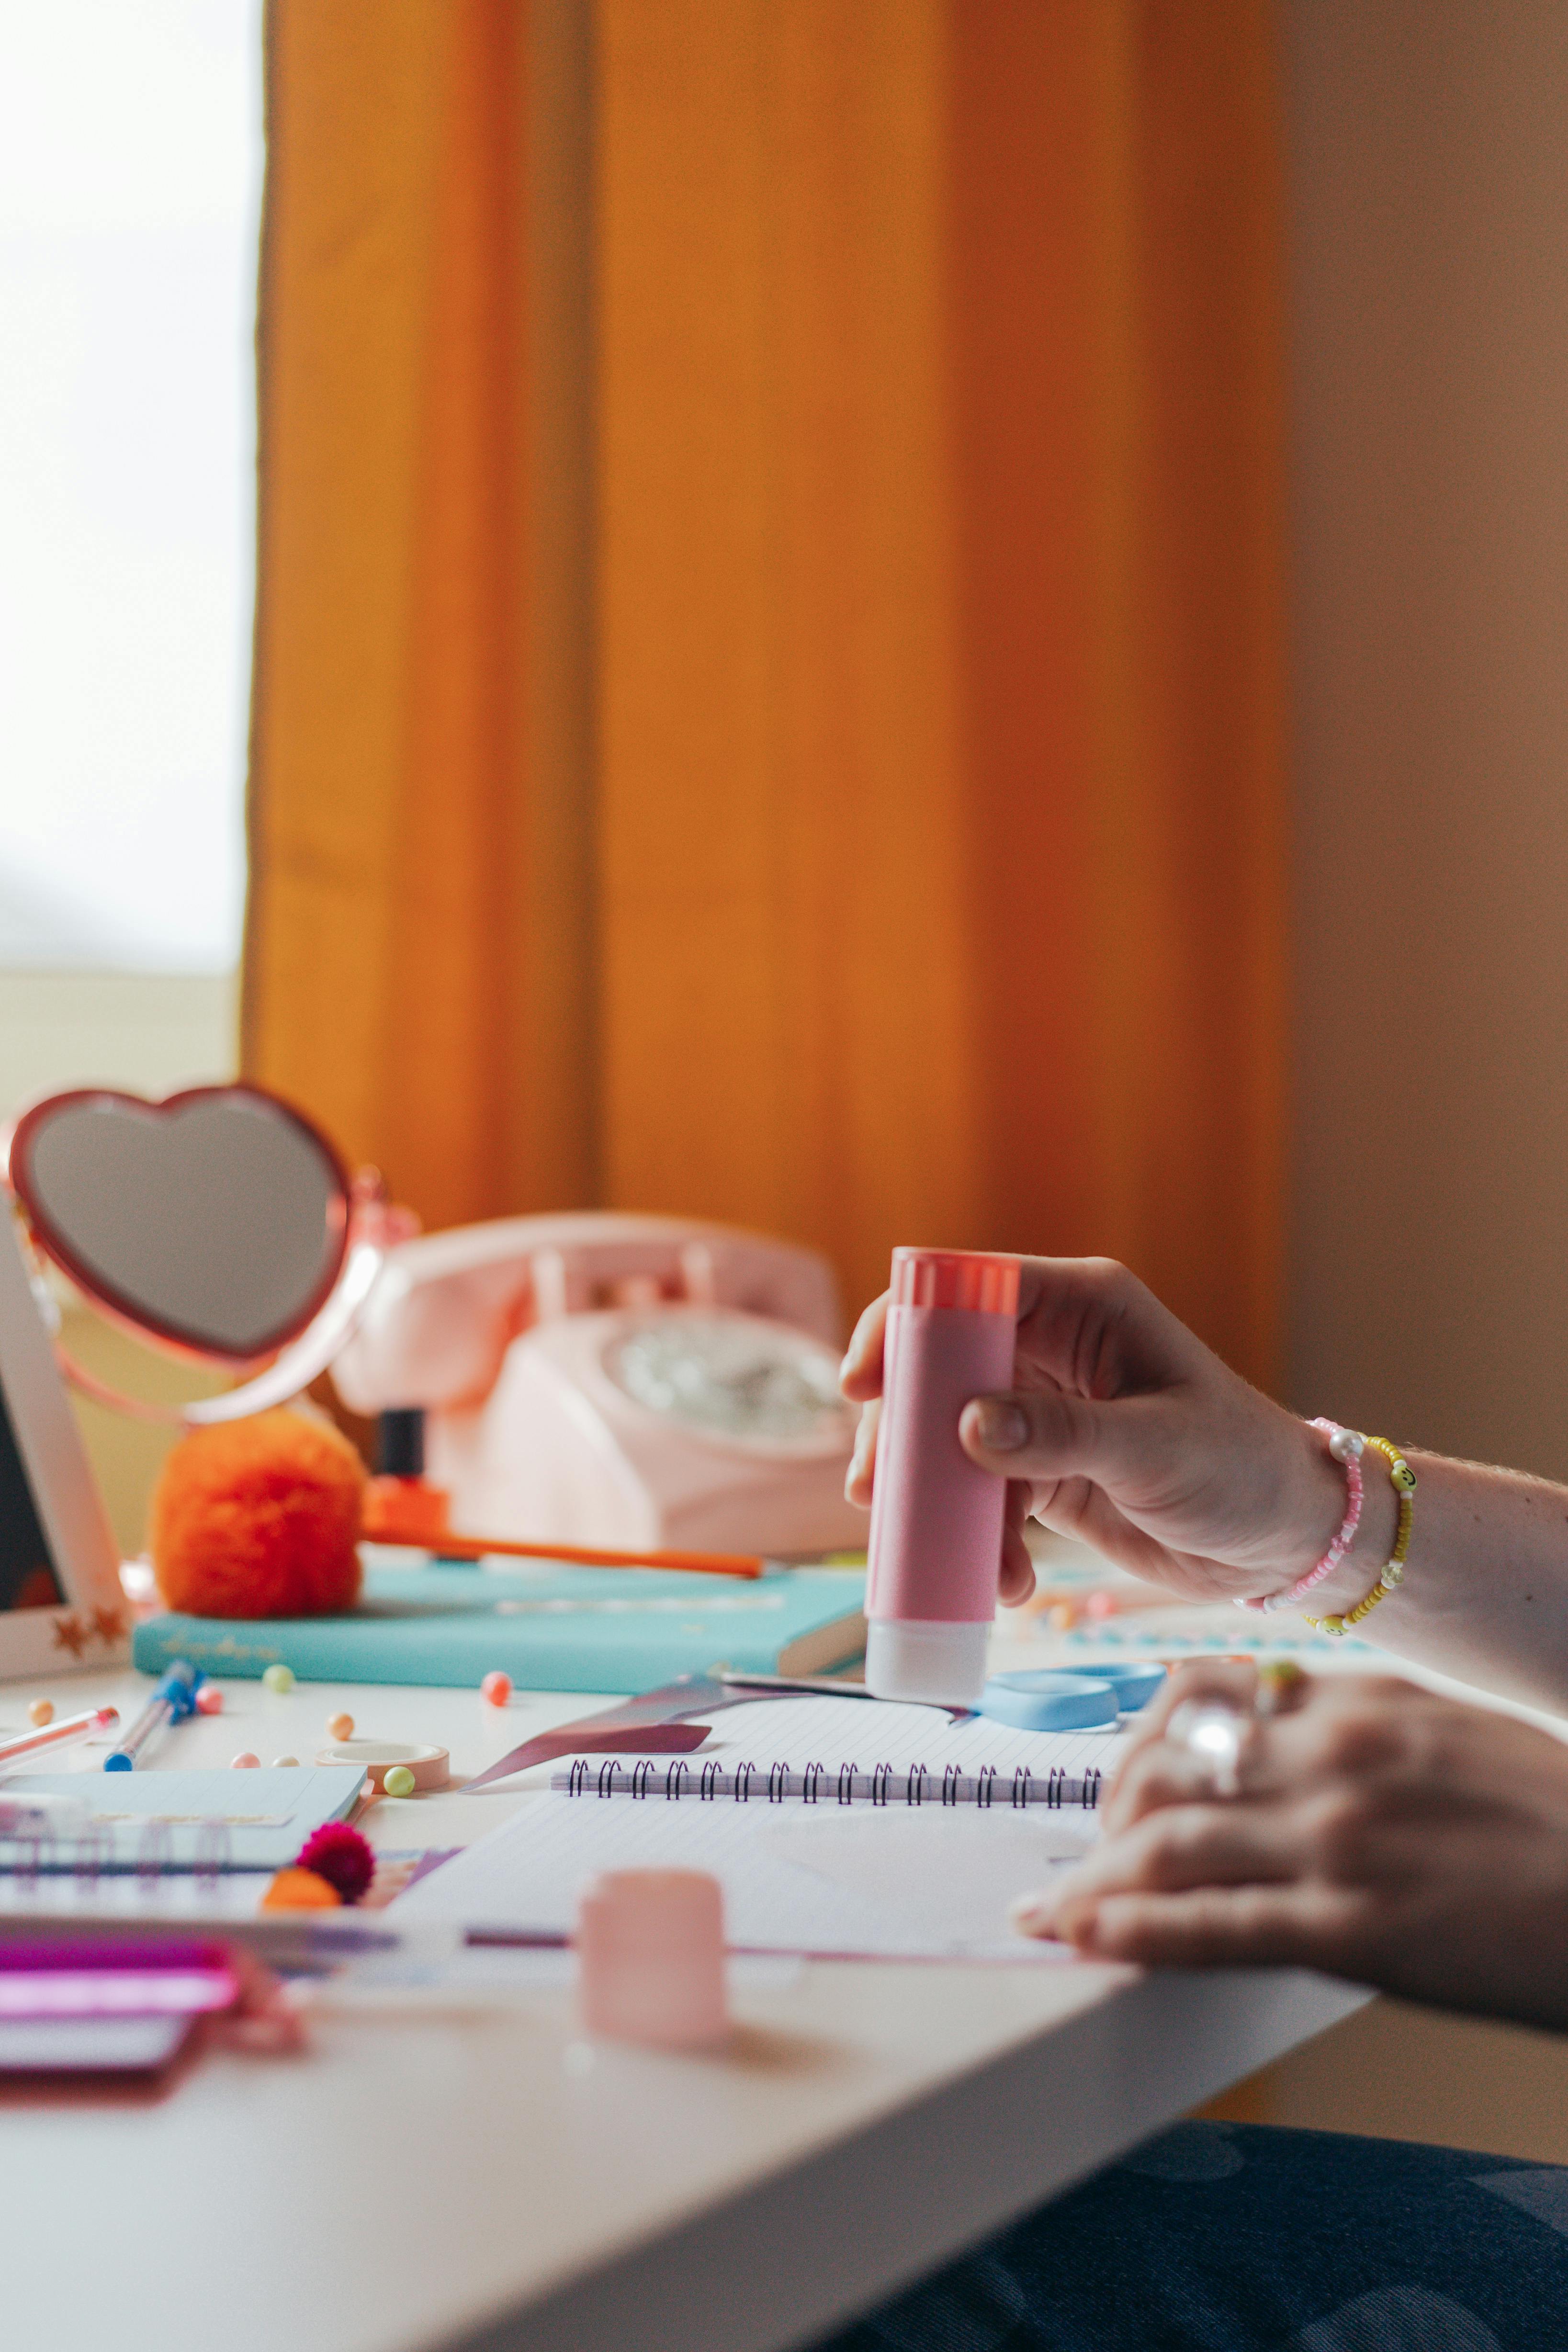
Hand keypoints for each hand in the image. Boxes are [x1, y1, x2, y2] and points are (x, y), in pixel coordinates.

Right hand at [841, 1257, 1352, 1605]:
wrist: (1285, 1542)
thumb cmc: (1243, 1471)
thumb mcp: (1157, 1449)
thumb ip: (1063, 1435)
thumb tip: (968, 1426)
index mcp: (1081, 1307)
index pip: (966, 1288)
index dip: (904, 1325)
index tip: (863, 1386)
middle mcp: (1050, 1349)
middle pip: (936, 1368)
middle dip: (899, 1431)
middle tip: (874, 1491)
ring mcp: (1040, 1411)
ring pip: (945, 1439)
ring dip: (931, 1500)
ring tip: (928, 1558)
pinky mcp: (1040, 1470)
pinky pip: (978, 1497)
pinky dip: (976, 1541)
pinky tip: (1000, 1585)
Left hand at [1014, 1661, 1567, 2032]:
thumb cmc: (1556, 1820)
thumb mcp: (1451, 1735)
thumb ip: (1361, 1729)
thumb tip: (1280, 1736)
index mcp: (1358, 1698)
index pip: (1200, 1691)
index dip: (1138, 1736)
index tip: (1118, 1773)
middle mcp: (1332, 1755)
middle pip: (1165, 1765)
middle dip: (1100, 1813)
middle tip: (1079, 1854)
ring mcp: (1336, 1842)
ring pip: (1167, 1843)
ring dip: (1090, 1879)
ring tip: (1052, 1909)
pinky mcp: (1352, 1929)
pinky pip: (1209, 1925)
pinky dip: (1129, 1929)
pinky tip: (1083, 1937)